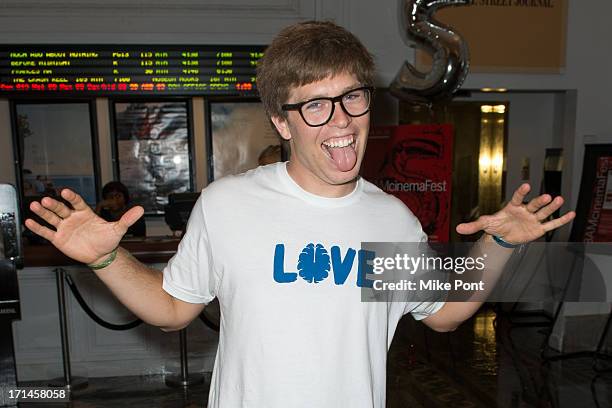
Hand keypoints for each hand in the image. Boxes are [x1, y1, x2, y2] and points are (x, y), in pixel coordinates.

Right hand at [25, 189, 143, 263]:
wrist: (101, 255)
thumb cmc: (108, 240)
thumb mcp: (118, 229)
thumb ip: (127, 219)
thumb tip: (141, 209)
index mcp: (86, 213)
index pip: (77, 203)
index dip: (71, 197)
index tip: (65, 192)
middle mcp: (73, 218)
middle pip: (61, 209)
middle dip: (53, 205)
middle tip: (45, 200)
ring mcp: (65, 227)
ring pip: (52, 218)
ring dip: (43, 212)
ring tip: (34, 206)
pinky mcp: (59, 238)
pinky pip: (47, 232)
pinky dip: (39, 227)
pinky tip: (30, 222)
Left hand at [455, 183, 575, 244]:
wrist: (505, 236)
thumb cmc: (496, 226)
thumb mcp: (485, 225)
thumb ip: (473, 225)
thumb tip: (457, 228)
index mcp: (512, 207)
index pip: (517, 198)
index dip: (521, 192)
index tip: (527, 185)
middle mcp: (525, 211)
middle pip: (533, 205)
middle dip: (540, 201)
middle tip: (548, 195)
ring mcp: (533, 219)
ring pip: (544, 212)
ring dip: (552, 207)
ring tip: (560, 199)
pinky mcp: (539, 229)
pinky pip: (552, 224)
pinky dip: (561, 220)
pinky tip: (572, 213)